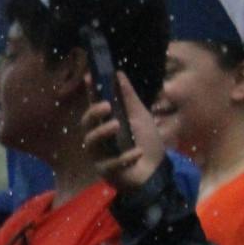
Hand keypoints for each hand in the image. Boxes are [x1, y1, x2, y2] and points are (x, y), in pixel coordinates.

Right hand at [77, 72, 162, 190]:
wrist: (156, 171)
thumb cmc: (146, 142)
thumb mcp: (140, 115)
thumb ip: (129, 97)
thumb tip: (119, 73)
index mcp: (107, 122)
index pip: (95, 104)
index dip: (90, 92)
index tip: (90, 77)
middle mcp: (99, 137)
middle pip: (87, 123)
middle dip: (93, 113)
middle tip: (106, 106)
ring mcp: (99, 154)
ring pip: (91, 141)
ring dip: (102, 132)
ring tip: (117, 125)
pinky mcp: (105, 170)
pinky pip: (109, 162)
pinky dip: (125, 157)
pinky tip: (137, 153)